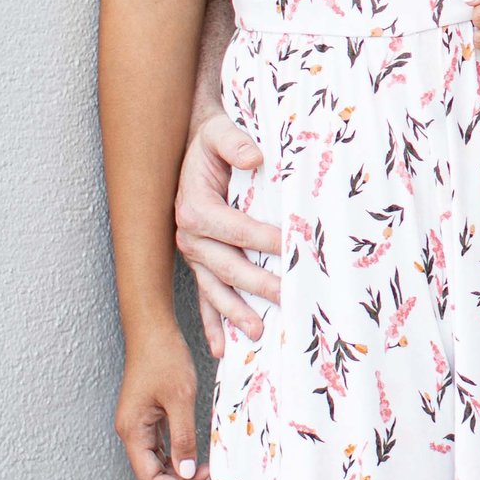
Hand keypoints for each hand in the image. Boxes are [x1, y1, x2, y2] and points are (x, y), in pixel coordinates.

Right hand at [115, 325, 207, 479]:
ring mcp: (137, 424)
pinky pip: (160, 446)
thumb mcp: (180, 399)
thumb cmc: (164, 357)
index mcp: (133, 430)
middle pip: (151, 475)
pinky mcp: (146, 416)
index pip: (150, 478)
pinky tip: (197, 454)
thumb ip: (183, 438)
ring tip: (209, 471)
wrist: (152, 328)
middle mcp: (131, 432)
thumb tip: (187, 473)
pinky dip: (177, 456)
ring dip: (180, 472)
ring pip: (156, 463)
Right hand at [175, 108, 281, 350]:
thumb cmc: (212, 141)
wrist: (195, 147)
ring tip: (258, 332)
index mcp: (194, 207)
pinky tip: (221, 348)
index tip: (290, 246)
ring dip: (236, 313)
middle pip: (227, 266)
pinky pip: (205, 297)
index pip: (234, 229)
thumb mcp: (221, 131)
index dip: (261, 239)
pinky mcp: (200, 263)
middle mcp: (189, 235)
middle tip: (288, 297)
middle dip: (258, 284)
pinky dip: (213, 323)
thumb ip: (235, 142)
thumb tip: (255, 157)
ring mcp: (193, 254)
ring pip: (215, 289)